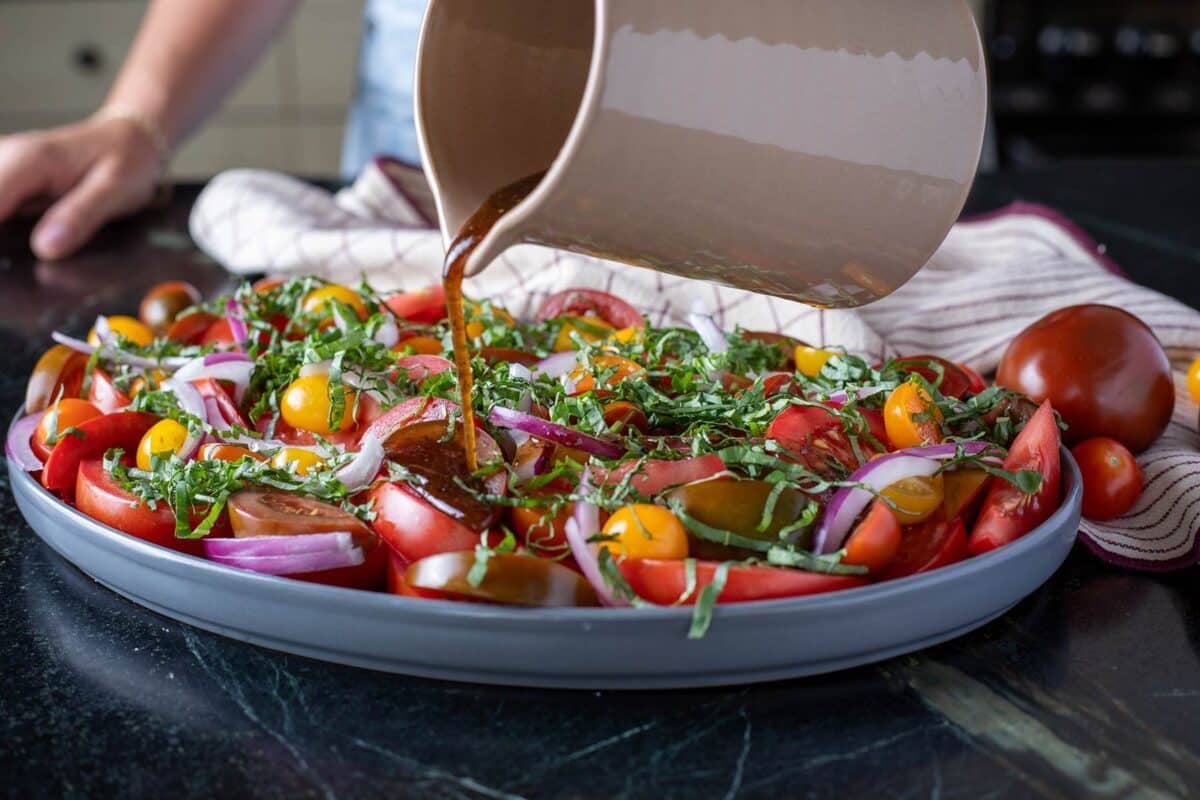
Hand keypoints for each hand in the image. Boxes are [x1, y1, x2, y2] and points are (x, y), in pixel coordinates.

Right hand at [0, 115, 164, 259]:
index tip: (2, 270)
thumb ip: (79, 217)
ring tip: (17, 254)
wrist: (128, 140)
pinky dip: (3, 227)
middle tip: (7, 272)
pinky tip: (13, 244)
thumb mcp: (114, 191)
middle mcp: (4, 157)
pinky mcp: (3, 178)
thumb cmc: (125, 162)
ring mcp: (0, 166)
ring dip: (1, 234)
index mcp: (28, 161)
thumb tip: (46, 249)